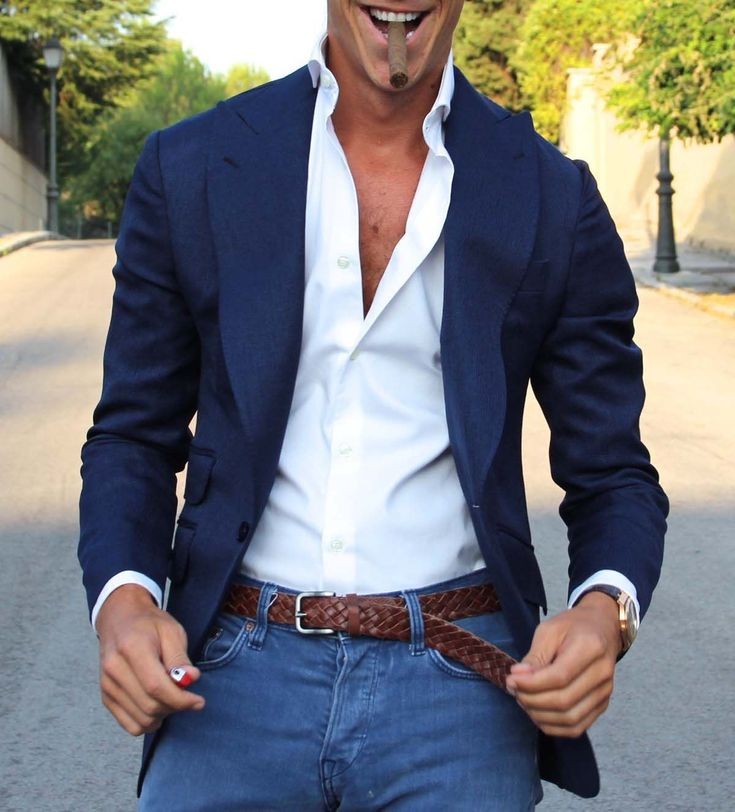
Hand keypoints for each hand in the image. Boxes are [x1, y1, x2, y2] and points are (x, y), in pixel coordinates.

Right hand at [96, 584, 204, 735]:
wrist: (119, 619)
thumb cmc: (149, 624)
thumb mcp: (172, 631)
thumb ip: (180, 658)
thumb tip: (190, 680)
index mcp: (132, 648)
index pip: (156, 687)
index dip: (180, 700)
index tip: (199, 702)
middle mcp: (114, 669)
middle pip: (149, 706)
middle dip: (175, 707)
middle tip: (187, 695)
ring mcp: (107, 685)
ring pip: (141, 720)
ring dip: (163, 715)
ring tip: (172, 697)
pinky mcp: (106, 696)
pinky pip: (130, 725)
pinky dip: (148, 722)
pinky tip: (158, 707)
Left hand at [505, 591, 621, 737]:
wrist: (602, 628)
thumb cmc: (573, 627)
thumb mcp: (549, 630)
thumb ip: (535, 656)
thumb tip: (518, 679)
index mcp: (590, 648)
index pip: (559, 677)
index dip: (531, 684)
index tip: (511, 679)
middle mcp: (602, 674)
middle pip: (564, 700)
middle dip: (532, 700)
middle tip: (514, 689)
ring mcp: (605, 692)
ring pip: (570, 719)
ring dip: (540, 715)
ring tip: (523, 700)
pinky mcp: (602, 705)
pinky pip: (577, 727)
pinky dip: (553, 727)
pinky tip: (537, 713)